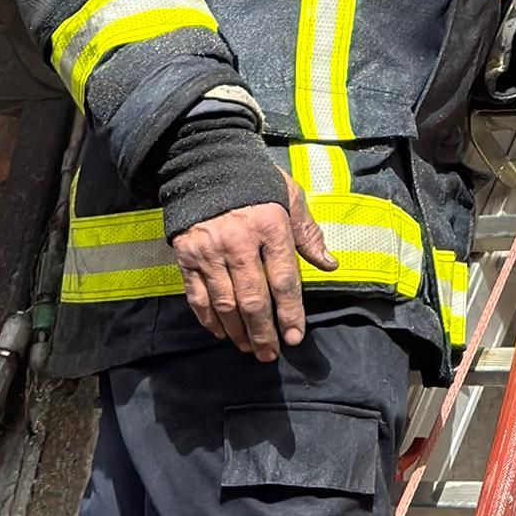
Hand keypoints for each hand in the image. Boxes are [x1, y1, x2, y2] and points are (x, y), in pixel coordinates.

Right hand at [170, 181, 332, 360]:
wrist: (207, 161)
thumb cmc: (256, 181)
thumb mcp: (289, 197)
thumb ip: (308, 234)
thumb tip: (329, 265)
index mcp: (270, 226)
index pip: (283, 280)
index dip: (290, 313)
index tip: (295, 337)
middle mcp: (239, 242)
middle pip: (253, 299)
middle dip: (264, 332)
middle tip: (271, 354)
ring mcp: (210, 251)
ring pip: (225, 304)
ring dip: (238, 332)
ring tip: (249, 348)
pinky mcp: (186, 256)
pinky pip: (198, 297)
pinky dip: (209, 319)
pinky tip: (221, 333)